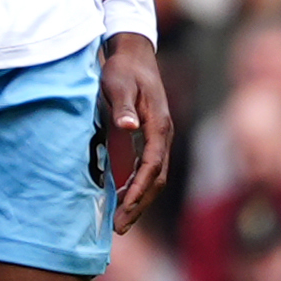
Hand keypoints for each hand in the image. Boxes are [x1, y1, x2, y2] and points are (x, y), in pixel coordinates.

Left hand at [99, 32, 173, 234]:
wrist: (134, 53)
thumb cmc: (123, 69)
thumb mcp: (117, 84)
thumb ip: (122, 106)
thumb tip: (129, 127)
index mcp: (158, 125)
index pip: (152, 166)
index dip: (138, 190)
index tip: (123, 209)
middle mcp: (163, 135)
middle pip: (157, 179)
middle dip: (139, 205)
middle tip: (119, 227)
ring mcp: (160, 137)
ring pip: (155, 177)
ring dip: (139, 201)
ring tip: (120, 223)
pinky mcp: (152, 138)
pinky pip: (148, 169)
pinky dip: (137, 187)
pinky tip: (122, 199)